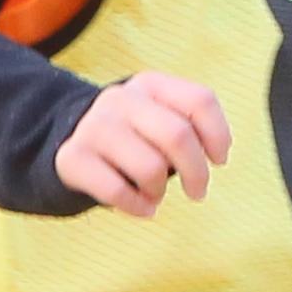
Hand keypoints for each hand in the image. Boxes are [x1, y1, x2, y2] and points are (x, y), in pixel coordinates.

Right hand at [56, 71, 231, 217]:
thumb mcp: (162, 119)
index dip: (218, 135)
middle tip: (198, 191)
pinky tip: (143, 207)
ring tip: (155, 192)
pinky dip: (138, 206)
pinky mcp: (72, 157)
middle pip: (178, 136)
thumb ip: (191, 127)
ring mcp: (93, 126)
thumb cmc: (136, 136)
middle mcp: (120, 99)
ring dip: (160, 190)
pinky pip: (117, 191)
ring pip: (150, 167)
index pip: (200, 101)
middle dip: (197, 172)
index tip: (219, 160)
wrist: (73, 140)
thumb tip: (216, 156)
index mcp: (150, 84)